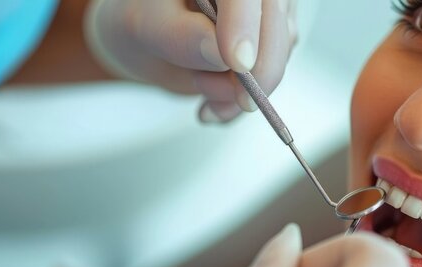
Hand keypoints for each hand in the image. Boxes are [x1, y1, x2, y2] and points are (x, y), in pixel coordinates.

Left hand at [85, 0, 296, 122]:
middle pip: (275, 18)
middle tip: (236, 100)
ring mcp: (264, 9)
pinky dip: (246, 97)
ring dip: (247, 87)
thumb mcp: (143, 27)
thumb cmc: (139, 23)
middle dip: (260, 67)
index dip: (245, 24)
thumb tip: (222, 54)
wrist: (145, 44)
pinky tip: (215, 102)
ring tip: (203, 92)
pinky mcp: (271, 37)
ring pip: (282, 47)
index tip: (239, 63)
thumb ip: (180, 37)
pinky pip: (273, 70)